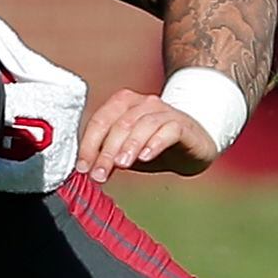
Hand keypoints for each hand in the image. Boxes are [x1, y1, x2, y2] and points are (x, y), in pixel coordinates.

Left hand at [75, 89, 217, 182]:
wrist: (194, 144)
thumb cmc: (154, 145)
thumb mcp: (127, 151)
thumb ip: (108, 155)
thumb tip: (87, 170)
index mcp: (122, 104)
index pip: (100, 121)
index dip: (89, 145)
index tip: (82, 168)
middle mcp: (142, 103)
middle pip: (119, 125)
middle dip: (106, 152)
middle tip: (98, 174)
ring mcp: (164, 111)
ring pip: (142, 125)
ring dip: (128, 147)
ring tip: (120, 165)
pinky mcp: (182, 124)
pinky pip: (167, 130)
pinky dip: (154, 143)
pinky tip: (146, 157)